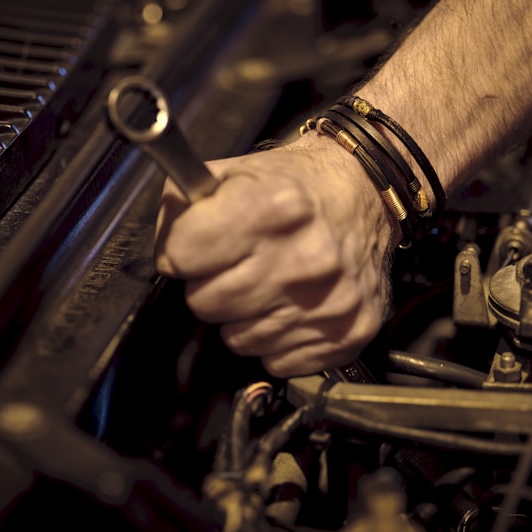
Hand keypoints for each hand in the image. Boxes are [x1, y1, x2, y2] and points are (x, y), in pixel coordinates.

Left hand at [154, 133, 396, 377]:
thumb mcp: (234, 171)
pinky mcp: (348, 333)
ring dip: (243, 316)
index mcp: (272, 208)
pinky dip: (277, 339)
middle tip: (236, 263)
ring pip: (237, 340)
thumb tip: (165, 253)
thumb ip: (183, 204)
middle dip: (210, 284)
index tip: (197, 245)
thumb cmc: (294, 186)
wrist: (365, 194)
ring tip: (266, 282)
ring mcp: (329, 302)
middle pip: (204, 303)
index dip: (181, 250)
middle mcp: (305, 259)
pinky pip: (276, 360)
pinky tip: (291, 305)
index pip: (180, 255)